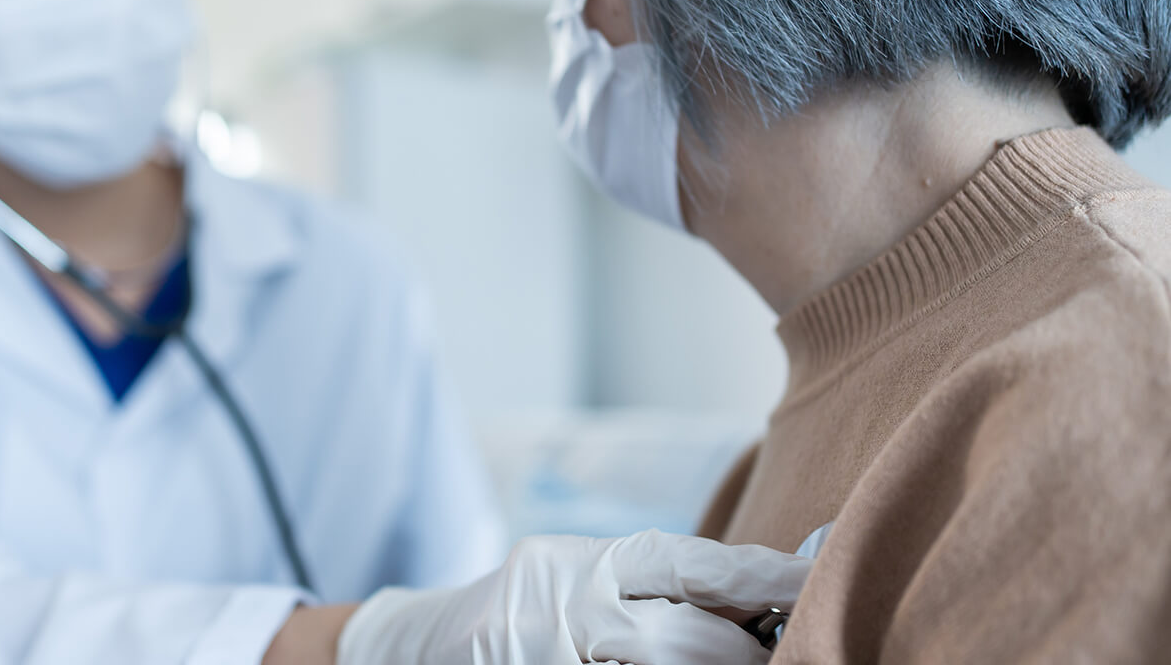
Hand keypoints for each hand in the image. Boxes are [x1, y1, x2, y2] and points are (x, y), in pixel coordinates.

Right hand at [336, 530, 810, 664]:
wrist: (403, 648)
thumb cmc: (512, 620)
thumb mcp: (571, 582)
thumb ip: (644, 590)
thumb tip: (751, 600)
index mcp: (581, 560)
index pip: (688, 562)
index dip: (758, 576)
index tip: (811, 581)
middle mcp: (559, 596)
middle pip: (680, 633)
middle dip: (741, 653)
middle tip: (780, 656)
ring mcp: (538, 644)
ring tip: (746, 664)